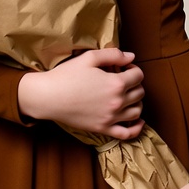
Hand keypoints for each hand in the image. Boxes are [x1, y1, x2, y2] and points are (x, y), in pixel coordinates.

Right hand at [17, 47, 144, 139]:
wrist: (48, 97)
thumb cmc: (67, 75)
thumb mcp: (90, 58)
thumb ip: (113, 54)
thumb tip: (131, 56)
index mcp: (116, 83)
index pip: (138, 75)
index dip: (133, 68)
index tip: (124, 67)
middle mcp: (117, 102)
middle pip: (140, 92)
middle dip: (135, 83)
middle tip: (122, 80)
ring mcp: (111, 118)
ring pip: (137, 111)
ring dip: (136, 102)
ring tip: (126, 96)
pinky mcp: (103, 129)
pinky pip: (127, 133)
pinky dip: (137, 129)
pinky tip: (137, 122)